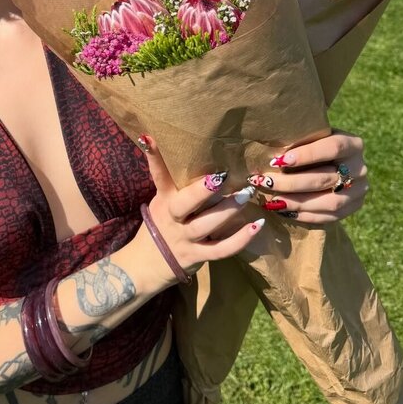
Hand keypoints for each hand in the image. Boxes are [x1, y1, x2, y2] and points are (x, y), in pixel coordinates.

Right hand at [134, 136, 265, 286]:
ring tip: (247, 195)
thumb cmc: (161, 227)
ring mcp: (184, 238)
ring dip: (228, 210)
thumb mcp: (163, 205)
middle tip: (222, 176)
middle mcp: (172, 218)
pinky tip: (257, 226)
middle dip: (202, 190)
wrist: (145, 265)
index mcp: (163, 201)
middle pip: (184, 204)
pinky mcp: (197, 256)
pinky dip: (240, 239)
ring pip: (206, 225)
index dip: (154, 158)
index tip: (150, 138)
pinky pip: (221, 249)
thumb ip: (180, 188)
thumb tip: (211, 163)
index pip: (158, 176)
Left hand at [246, 129, 367, 224]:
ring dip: (298, 202)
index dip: (307, 155)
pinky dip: (305, 215)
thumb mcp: (312, 134)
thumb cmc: (314, 144)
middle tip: (266, 182)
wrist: (333, 161)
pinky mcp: (354, 207)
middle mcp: (360, 168)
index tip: (280, 160)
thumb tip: (270, 143)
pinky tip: (284, 210)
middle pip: (326, 179)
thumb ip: (299, 136)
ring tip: (273, 200)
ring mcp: (359, 190)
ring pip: (330, 202)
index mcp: (353, 144)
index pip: (333, 148)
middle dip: (292, 183)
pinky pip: (330, 217)